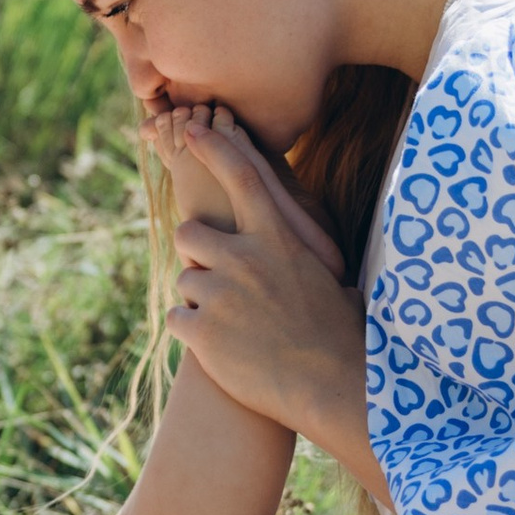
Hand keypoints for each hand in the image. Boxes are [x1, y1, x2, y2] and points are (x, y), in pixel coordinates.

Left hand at [165, 114, 367, 449]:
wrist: (332, 385)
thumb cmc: (337, 331)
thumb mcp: (325, 275)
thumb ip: (293, 250)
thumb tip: (285, 236)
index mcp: (278, 238)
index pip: (243, 176)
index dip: (216, 148)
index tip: (194, 130)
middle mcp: (244, 257)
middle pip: (188, 233)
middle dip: (198, 254)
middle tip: (221, 282)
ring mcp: (220, 293)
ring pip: (185, 281)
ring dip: (201, 301)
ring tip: (238, 326)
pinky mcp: (201, 330)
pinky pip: (177, 319)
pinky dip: (194, 333)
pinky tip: (226, 348)